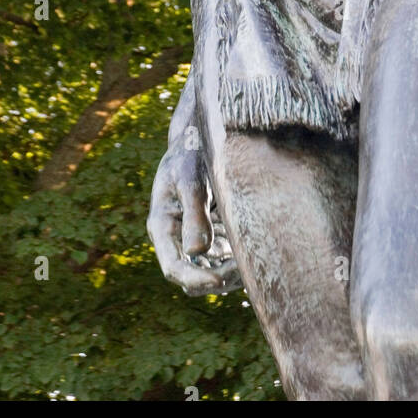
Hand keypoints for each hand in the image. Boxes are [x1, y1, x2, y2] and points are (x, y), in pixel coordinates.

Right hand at [147, 142, 241, 296]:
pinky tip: (255, 248)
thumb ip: (194, 214)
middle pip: (193, 276)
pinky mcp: (212, 232)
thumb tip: (196, 251)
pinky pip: (223, 257)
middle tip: (246, 269)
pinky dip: (238, 259)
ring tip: (255, 258)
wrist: (199, 137)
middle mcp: (176, 237)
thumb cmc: (191, 154)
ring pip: (210, 270)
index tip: (221, 279)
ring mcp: (194, 236)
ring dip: (231, 273)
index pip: (173, 267)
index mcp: (163, 225)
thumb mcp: (191, 178)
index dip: (196, 279)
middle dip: (218, 279)